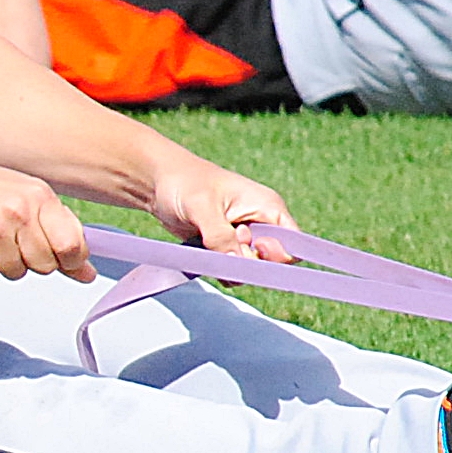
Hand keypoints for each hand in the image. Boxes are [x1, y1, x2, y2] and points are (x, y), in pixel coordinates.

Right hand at [0, 134, 93, 281]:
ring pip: (15, 273)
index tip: (56, 256)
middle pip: (44, 265)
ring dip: (0, 262)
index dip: (68, 260)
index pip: (73, 245)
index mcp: (40, 196)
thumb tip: (86, 273)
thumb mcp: (25, 199)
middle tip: (8, 239)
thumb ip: (58, 232)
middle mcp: (19, 209)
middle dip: (29, 261)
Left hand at [142, 152, 291, 257]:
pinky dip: (218, 268)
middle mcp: (261, 224)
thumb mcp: (201, 207)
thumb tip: (237, 262)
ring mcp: (244, 238)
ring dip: (229, 266)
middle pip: (271, 263)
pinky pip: (231, 269)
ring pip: (250, 269)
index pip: (293, 244)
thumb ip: (220, 236)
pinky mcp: (226, 247)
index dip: (277, 256)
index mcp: (268, 207)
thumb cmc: (184, 182)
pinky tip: (203, 252)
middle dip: (247, 263)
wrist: (158, 182)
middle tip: (223, 244)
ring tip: (208, 244)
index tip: (253, 249)